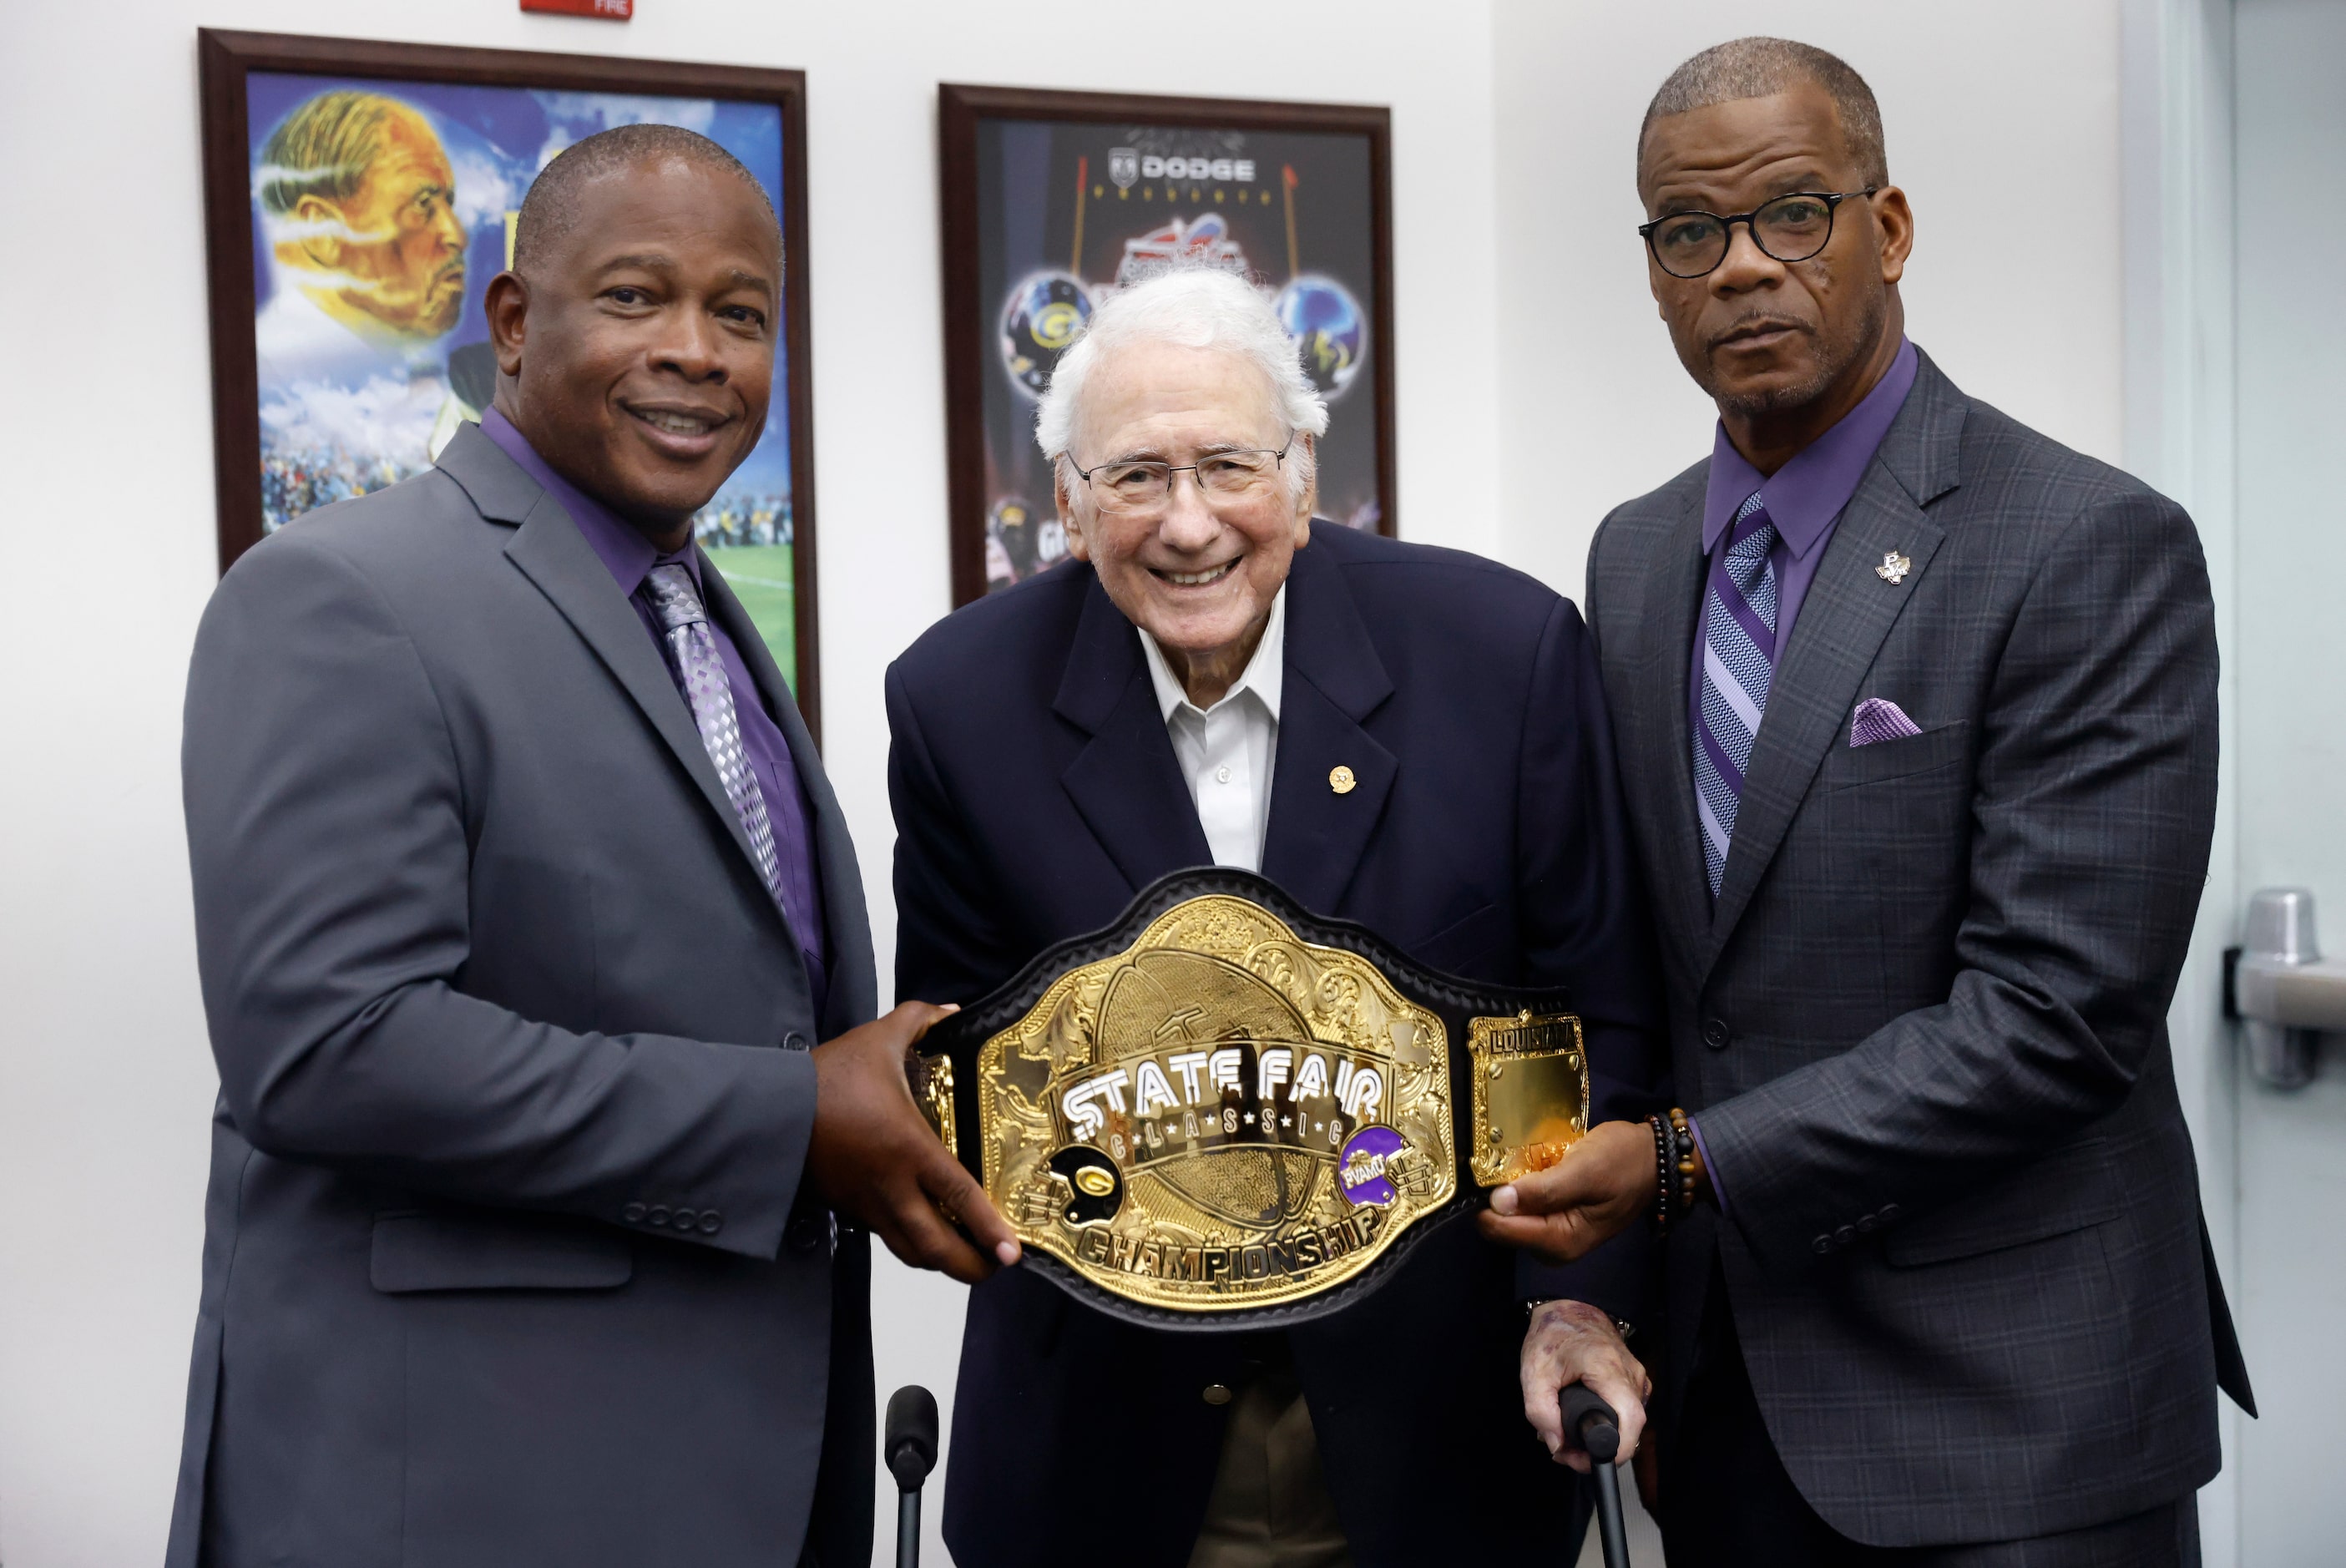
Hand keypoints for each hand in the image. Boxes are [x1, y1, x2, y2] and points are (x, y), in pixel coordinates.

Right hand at [805, 1003, 1020, 1284]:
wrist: (768, 1112)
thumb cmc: (826, 1077)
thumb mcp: (876, 1039)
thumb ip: (918, 1020)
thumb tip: (951, 1011)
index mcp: (908, 1148)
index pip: (959, 1197)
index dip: (988, 1228)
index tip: (1012, 1251)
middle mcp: (891, 1186)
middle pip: (936, 1247)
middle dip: (970, 1265)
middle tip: (995, 1265)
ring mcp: (867, 1204)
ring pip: (910, 1251)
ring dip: (940, 1262)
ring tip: (966, 1256)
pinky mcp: (847, 1209)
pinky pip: (885, 1237)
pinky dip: (910, 1245)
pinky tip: (924, 1233)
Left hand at [1477, 1118, 1655, 1260]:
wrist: (1653, 1158)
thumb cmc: (1624, 1161)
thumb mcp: (1586, 1170)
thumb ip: (1544, 1190)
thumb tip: (1498, 1202)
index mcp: (1560, 1241)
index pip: (1501, 1229)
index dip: (1487, 1201)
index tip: (1483, 1169)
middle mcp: (1553, 1246)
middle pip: (1502, 1223)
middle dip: (1499, 1192)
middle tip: (1507, 1156)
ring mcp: (1554, 1234)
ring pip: (1511, 1212)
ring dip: (1511, 1185)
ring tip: (1524, 1156)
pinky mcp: (1556, 1219)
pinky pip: (1525, 1204)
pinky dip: (1523, 1184)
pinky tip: (1534, 1165)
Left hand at [1520, 1300, 1650, 1472]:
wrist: (1570, 1306)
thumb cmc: (1553, 1334)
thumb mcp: (1534, 1372)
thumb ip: (1541, 1412)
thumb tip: (1558, 1445)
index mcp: (1608, 1368)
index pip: (1630, 1419)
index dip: (1616, 1449)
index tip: (1590, 1460)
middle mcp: (1630, 1374)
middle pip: (1627, 1428)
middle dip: (1596, 1449)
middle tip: (1564, 1450)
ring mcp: (1636, 1378)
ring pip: (1625, 1423)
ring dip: (1597, 1436)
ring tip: (1565, 1433)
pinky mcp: (1633, 1382)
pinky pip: (1624, 1412)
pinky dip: (1603, 1422)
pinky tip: (1579, 1419)